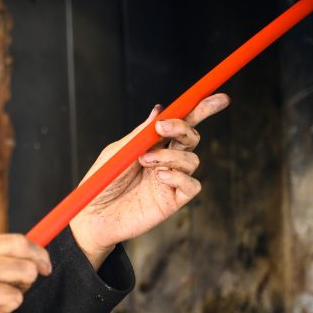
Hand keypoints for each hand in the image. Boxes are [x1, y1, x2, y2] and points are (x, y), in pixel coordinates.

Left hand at [69, 94, 229, 266]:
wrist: (94, 215)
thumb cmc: (102, 182)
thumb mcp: (118, 152)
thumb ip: (140, 134)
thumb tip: (160, 110)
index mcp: (153, 144)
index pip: (182, 122)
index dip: (201, 108)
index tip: (218, 98)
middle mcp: (167, 159)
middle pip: (192, 137)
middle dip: (183, 127)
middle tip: (162, 129)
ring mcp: (171, 179)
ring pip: (192, 159)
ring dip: (171, 156)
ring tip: (145, 162)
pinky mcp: (173, 200)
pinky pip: (192, 185)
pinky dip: (179, 176)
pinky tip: (160, 177)